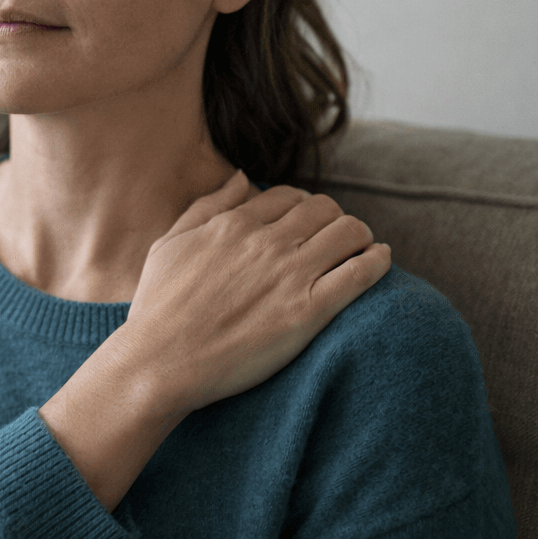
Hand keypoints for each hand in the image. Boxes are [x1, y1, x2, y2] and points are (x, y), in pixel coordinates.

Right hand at [39, 170, 391, 509]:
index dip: (303, 206)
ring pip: (349, 232)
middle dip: (334, 218)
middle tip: (336, 239)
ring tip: (361, 249)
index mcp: (233, 224)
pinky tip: (380, 260)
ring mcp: (289, 275)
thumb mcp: (168, 244)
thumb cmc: (157, 309)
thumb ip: (207, 206)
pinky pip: (361, 272)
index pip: (288, 196)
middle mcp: (265, 242)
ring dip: (360, 236)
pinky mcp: (308, 311)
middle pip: (324, 208)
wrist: (159, 362)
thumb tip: (241, 176)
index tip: (306, 224)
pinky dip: (378, 260)